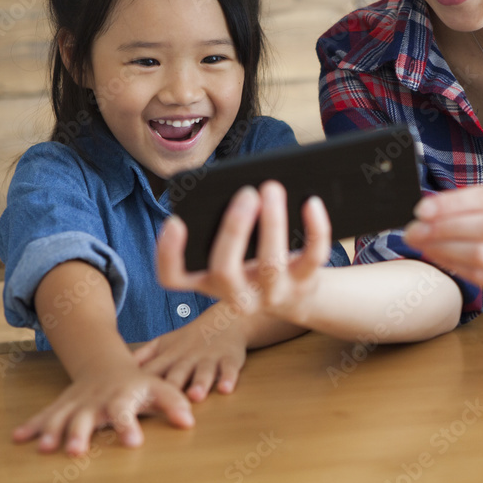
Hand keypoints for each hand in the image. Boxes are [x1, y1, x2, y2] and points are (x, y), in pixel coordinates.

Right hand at [11, 351, 193, 455]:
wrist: (106, 364)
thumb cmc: (138, 382)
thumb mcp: (159, 387)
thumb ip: (174, 403)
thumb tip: (189, 422)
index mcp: (122, 396)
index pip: (126, 412)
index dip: (129, 426)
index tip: (132, 442)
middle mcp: (96, 400)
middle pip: (87, 417)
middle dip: (80, 433)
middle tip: (77, 451)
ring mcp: (77, 403)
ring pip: (62, 417)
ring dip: (52, 431)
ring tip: (45, 448)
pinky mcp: (62, 406)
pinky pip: (45, 415)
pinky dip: (32, 426)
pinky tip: (18, 438)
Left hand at [130, 305, 249, 401]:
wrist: (224, 320)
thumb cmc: (190, 339)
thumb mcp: (164, 344)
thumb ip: (144, 357)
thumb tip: (114, 368)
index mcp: (170, 357)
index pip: (154, 372)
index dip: (142, 384)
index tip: (131, 399)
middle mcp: (188, 358)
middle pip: (178, 373)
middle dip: (172, 386)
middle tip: (165, 400)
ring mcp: (209, 358)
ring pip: (204, 372)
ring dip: (200, 384)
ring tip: (195, 396)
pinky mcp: (229, 359)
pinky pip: (230, 369)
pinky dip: (228, 378)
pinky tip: (225, 388)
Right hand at [158, 181, 331, 325]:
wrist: (295, 294)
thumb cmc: (254, 259)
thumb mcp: (232, 250)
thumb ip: (222, 223)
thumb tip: (237, 188)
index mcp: (207, 280)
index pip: (172, 278)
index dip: (167, 253)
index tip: (175, 221)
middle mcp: (235, 295)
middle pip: (224, 270)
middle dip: (234, 229)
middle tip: (247, 193)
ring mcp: (271, 294)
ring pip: (270, 265)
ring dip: (272, 223)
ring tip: (273, 188)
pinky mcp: (304, 284)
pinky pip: (312, 257)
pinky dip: (315, 228)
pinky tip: (312, 203)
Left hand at [402, 184, 482, 310]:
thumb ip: (469, 206)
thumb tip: (426, 211)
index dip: (452, 204)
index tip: (422, 210)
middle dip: (443, 228)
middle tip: (414, 230)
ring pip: (480, 254)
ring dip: (443, 248)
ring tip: (420, 244)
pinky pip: (479, 276)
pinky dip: (453, 265)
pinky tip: (437, 257)